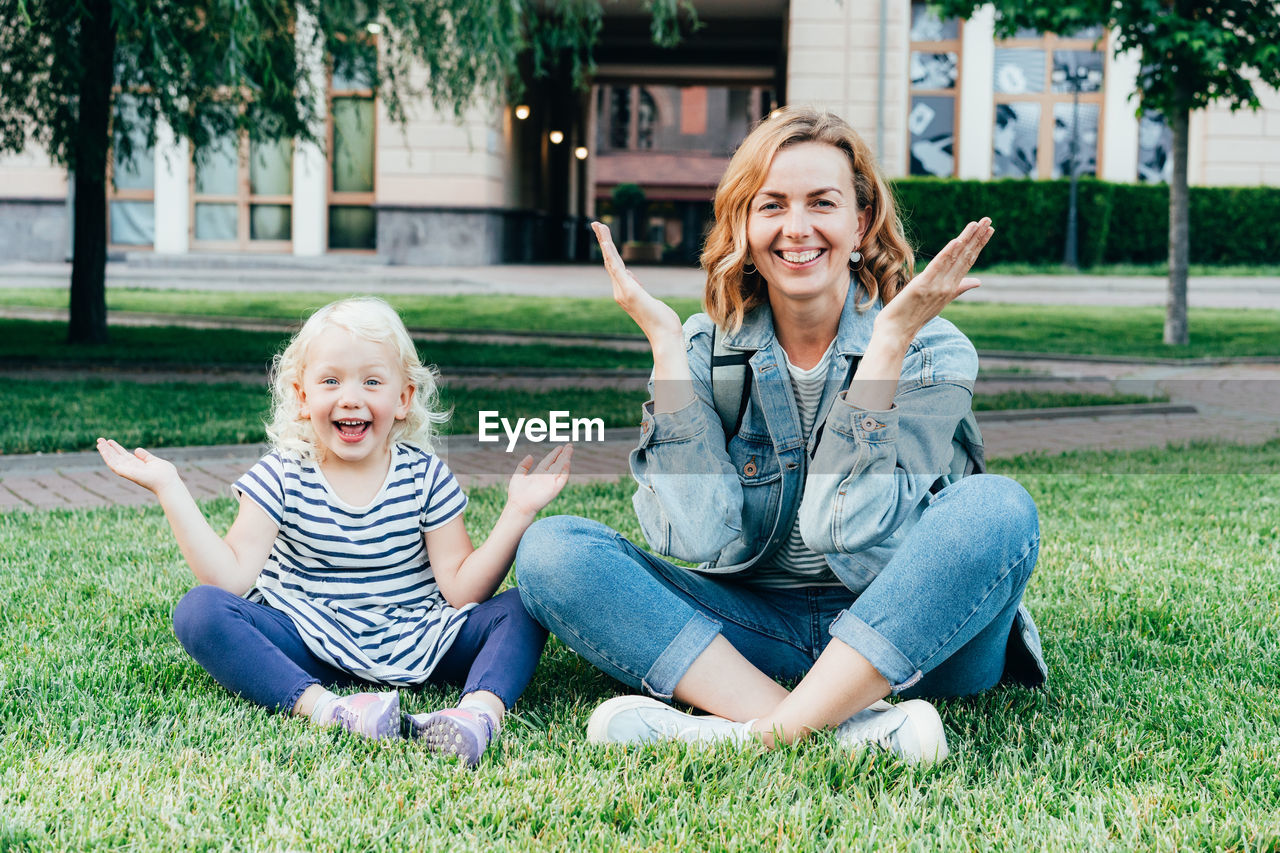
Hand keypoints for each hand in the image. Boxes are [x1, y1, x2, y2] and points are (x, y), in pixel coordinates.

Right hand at [96, 438, 180, 493]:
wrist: (168, 482)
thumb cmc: (165, 474)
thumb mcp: (154, 461)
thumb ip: (146, 456)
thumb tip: (137, 450)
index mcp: (138, 465)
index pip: (124, 456)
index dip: (117, 448)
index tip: (110, 441)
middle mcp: (131, 468)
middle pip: (117, 457)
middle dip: (108, 449)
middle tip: (100, 439)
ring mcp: (128, 471)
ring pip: (113, 460)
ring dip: (105, 452)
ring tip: (99, 442)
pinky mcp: (126, 473)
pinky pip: (114, 464)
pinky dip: (108, 457)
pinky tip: (103, 449)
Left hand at [506, 444, 572, 516]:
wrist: (519, 506)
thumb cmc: (517, 494)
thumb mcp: (518, 475)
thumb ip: (524, 465)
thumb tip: (530, 456)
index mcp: (539, 473)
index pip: (549, 461)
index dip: (555, 454)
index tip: (560, 447)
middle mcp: (546, 477)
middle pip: (557, 463)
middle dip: (563, 454)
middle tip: (570, 445)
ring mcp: (551, 483)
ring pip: (561, 468)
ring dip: (566, 459)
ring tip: (570, 449)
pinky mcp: (554, 489)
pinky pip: (562, 479)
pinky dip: (565, 471)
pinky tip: (567, 462)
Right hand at [592, 222, 683, 346]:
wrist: (664, 336)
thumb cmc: (661, 321)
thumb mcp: (650, 300)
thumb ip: (638, 288)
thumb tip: (632, 278)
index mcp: (624, 292)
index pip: (615, 268)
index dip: (609, 251)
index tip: (606, 238)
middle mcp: (619, 291)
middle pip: (609, 261)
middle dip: (603, 241)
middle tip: (597, 223)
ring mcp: (622, 291)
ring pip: (610, 261)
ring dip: (604, 241)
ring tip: (599, 225)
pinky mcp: (629, 291)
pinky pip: (616, 268)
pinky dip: (610, 254)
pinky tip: (605, 242)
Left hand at [875, 217, 993, 345]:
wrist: (895, 333)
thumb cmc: (913, 316)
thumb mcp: (939, 301)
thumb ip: (959, 288)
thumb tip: (978, 281)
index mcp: (950, 288)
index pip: (968, 261)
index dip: (978, 244)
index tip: (988, 229)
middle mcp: (947, 286)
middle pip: (965, 257)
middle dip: (977, 238)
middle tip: (988, 220)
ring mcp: (936, 286)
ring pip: (955, 259)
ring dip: (967, 239)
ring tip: (977, 224)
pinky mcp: (922, 286)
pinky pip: (937, 267)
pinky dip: (947, 254)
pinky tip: (956, 241)